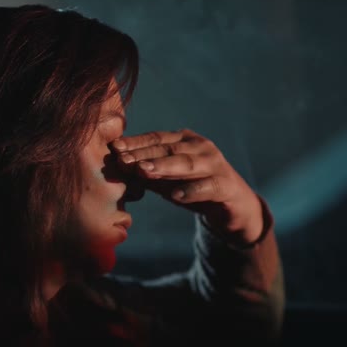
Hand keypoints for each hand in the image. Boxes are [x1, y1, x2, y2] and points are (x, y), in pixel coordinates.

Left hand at [111, 129, 263, 244]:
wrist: (232, 207)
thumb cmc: (194, 188)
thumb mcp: (167, 180)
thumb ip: (146, 174)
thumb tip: (117, 167)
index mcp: (185, 140)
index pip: (156, 139)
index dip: (135, 143)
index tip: (114, 148)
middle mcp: (200, 147)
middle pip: (168, 149)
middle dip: (143, 155)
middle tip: (122, 160)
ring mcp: (215, 164)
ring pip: (186, 164)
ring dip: (163, 167)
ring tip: (143, 172)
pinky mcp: (226, 185)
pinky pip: (207, 187)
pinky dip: (190, 190)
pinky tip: (175, 196)